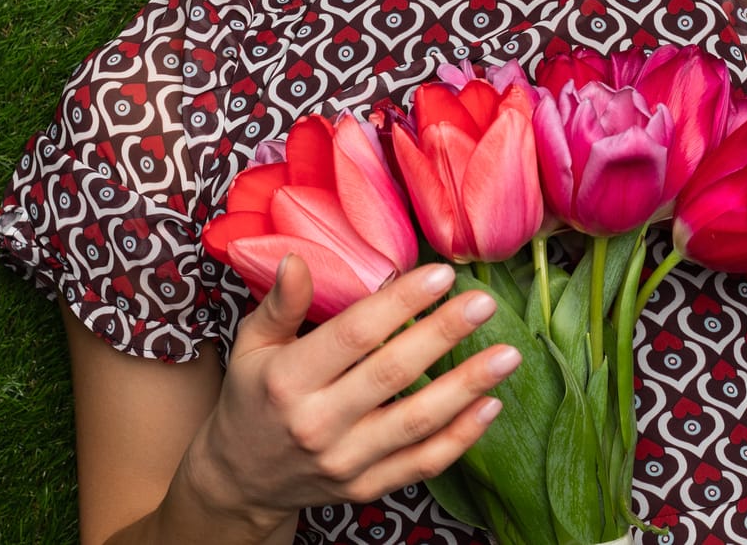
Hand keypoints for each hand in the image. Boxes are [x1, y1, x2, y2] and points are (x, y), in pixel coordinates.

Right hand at [185, 256, 522, 528]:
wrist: (239, 480)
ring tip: (507, 355)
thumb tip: (298, 257)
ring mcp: (344, 461)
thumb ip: (280, 304)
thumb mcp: (251, 345)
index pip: (354, 335)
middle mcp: (317, 423)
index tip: (441, 274)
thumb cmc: (251, 398)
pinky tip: (490, 406)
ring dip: (467, 388)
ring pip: (416, 423)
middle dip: (443, 334)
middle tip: (484, 303)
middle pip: (392, 374)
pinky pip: (421, 464)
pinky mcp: (364, 488)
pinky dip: (460, 438)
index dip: (400, 303)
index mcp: (288, 380)